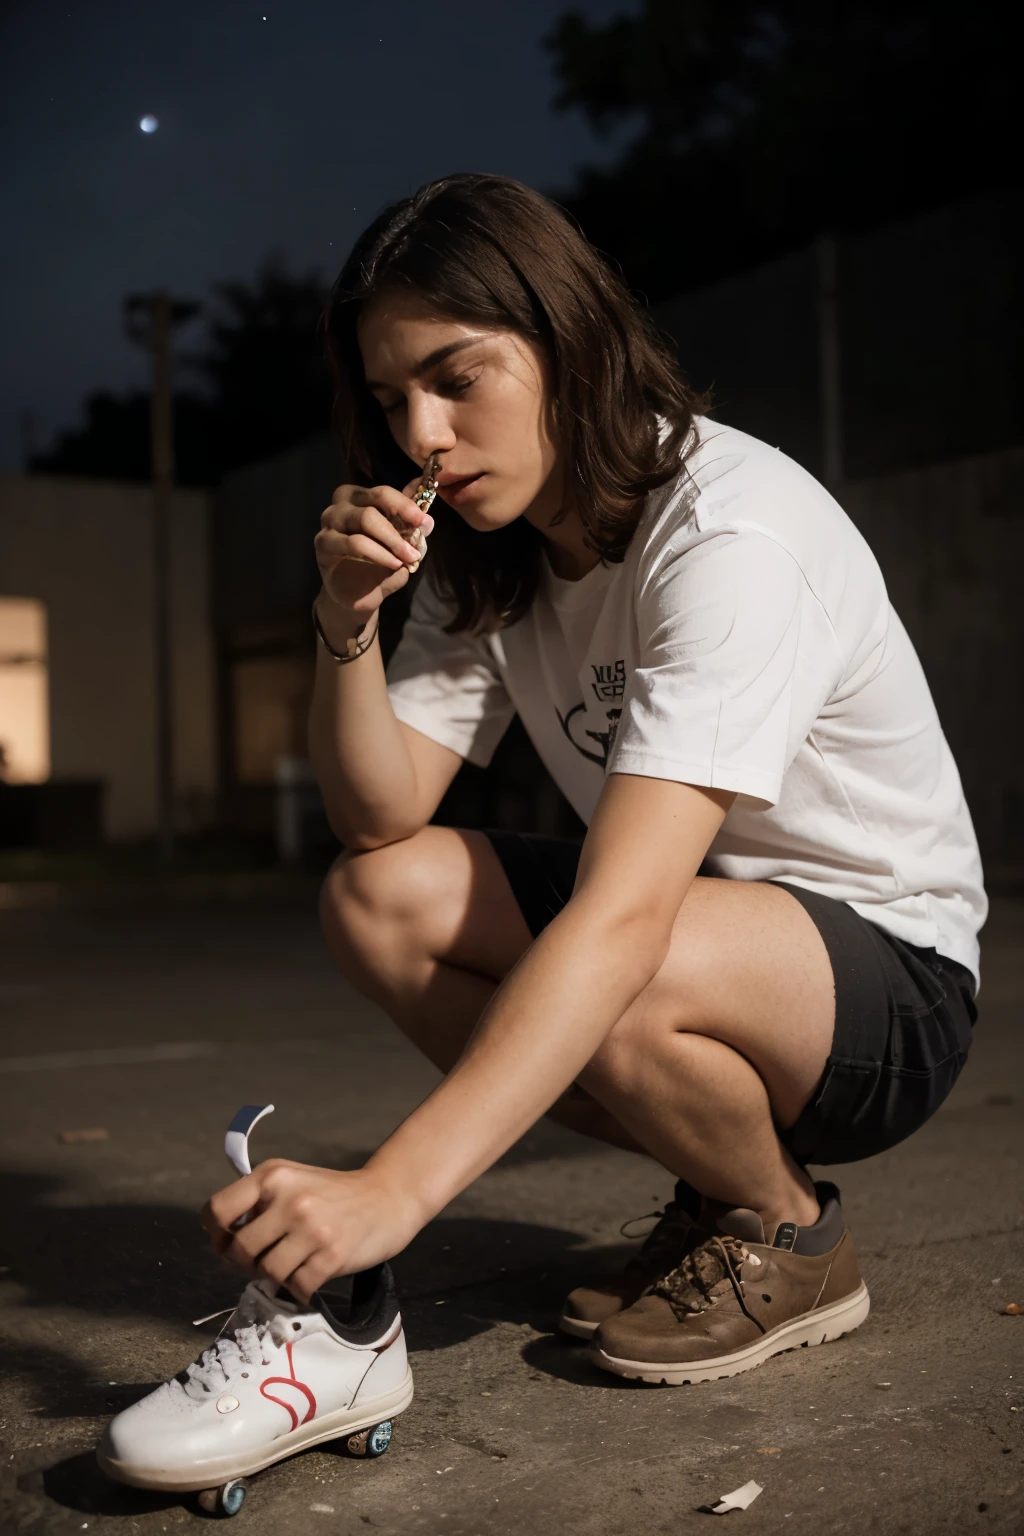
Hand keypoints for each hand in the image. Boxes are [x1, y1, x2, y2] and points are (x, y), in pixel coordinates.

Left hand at [201, 1159, 421, 1302]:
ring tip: (290, 1266)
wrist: (386, 1199)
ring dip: (275, 1277)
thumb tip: (221, 1243)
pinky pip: (296, 1287)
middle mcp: (290, 1199)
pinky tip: (309, 1276)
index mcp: (273, 1176)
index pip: (217, 1210)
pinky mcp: (332, 1255)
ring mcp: (313, 1228)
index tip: (228, 1241)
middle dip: (245, 1263)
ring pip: (267, 1272)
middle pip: (239, 1250)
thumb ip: (257, 1204)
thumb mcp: (291, 1181)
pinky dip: (299, 1288)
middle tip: (263, 1260)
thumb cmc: (331, 1195)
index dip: (216, 1233)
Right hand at [314, 479, 433, 628]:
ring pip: (365, 519)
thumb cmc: (377, 562)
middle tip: (418, 541)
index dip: (406, 505)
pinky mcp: (324, 543)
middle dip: (401, 519)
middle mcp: (342, 504)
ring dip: (392, 540)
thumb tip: (421, 486)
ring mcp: (330, 522)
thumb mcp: (398, 540)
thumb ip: (406, 516)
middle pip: (374, 498)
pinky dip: (378, 554)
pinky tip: (393, 564)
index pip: (383, 493)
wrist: (357, 594)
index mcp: (359, 497)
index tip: (425, 522)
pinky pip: (354, 543)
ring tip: (408, 558)